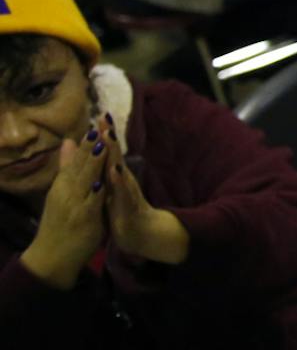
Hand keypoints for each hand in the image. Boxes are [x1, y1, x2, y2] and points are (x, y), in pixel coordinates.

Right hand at [20, 130, 107, 290]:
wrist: (51, 257)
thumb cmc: (59, 224)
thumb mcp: (61, 193)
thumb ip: (67, 168)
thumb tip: (69, 142)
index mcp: (62, 187)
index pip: (75, 161)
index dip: (86, 144)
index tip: (95, 124)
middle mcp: (65, 194)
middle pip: (79, 167)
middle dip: (90, 147)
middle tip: (99, 126)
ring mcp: (72, 206)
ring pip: (84, 181)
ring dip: (93, 163)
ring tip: (102, 144)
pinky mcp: (80, 220)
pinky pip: (88, 203)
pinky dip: (95, 191)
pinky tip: (101, 180)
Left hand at [102, 128, 187, 266]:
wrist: (143, 236)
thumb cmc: (125, 211)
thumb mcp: (114, 188)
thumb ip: (108, 170)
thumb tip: (102, 152)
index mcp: (116, 177)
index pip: (109, 152)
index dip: (105, 134)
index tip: (100, 114)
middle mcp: (123, 181)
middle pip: (115, 156)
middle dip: (110, 137)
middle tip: (105, 118)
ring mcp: (127, 194)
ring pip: (120, 172)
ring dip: (115, 155)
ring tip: (108, 138)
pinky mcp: (128, 208)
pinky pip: (123, 194)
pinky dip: (118, 183)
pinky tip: (112, 172)